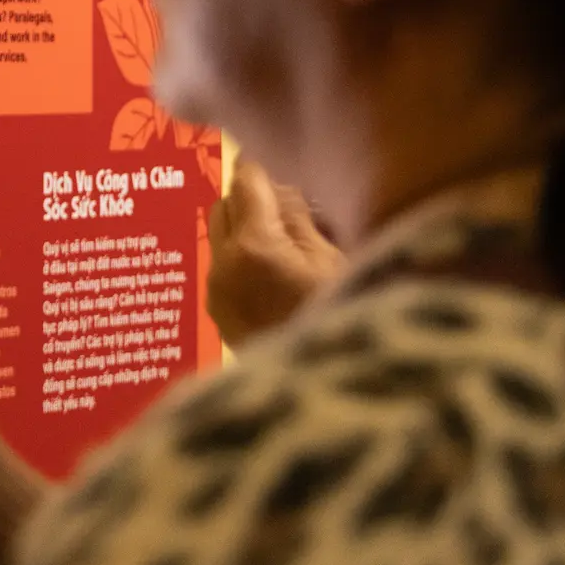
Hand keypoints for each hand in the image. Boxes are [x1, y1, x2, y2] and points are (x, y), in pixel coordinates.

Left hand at [207, 155, 345, 348]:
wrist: (325, 403)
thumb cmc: (348, 324)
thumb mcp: (336, 266)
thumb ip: (300, 221)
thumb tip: (279, 187)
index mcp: (254, 247)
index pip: (245, 183)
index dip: (260, 169)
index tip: (272, 161)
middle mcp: (222, 267)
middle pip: (222, 207)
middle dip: (248, 198)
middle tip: (286, 205)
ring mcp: (216, 295)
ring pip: (219, 239)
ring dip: (243, 231)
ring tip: (284, 243)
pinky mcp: (219, 319)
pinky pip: (222, 271)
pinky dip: (241, 261)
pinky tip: (273, 274)